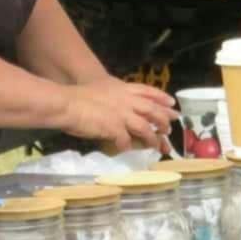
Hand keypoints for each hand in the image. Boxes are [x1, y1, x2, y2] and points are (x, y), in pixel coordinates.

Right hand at [62, 75, 178, 153]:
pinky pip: (126, 141)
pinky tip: (127, 150)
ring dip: (152, 138)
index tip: (172, 104)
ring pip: (145, 128)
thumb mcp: (102, 91)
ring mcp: (122, 115)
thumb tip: (123, 108)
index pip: (148, 91)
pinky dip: (128, 146)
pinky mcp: (115, 128)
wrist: (68, 104)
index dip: (162, 98)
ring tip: (156, 146)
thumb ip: (115, 98)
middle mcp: (126, 100)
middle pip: (152, 110)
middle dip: (163, 120)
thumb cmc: (79, 96)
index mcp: (122, 89)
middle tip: (169, 129)